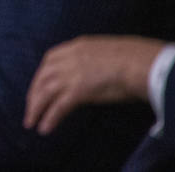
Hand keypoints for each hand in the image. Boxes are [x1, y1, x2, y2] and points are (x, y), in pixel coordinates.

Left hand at [24, 35, 164, 134]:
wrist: (144, 64)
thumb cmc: (137, 59)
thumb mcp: (108, 51)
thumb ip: (96, 59)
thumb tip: (96, 71)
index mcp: (77, 46)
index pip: (50, 60)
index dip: (42, 75)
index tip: (38, 87)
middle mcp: (69, 58)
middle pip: (42, 77)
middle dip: (34, 93)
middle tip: (30, 108)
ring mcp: (72, 74)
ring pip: (45, 92)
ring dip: (35, 108)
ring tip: (30, 123)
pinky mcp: (79, 91)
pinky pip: (58, 107)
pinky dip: (50, 118)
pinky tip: (44, 128)